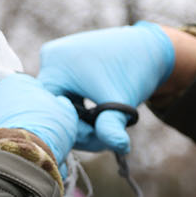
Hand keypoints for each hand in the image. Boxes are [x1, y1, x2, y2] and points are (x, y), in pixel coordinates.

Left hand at [0, 73, 79, 173]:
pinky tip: (1, 163)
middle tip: (33, 144)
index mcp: (17, 82)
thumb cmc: (45, 133)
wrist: (15, 158)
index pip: (30, 91)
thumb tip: (59, 104)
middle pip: (9, 108)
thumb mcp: (66, 116)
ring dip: (3, 137)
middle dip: (20, 122)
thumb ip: (61, 105)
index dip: (41, 110)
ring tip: (17, 157)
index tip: (47, 126)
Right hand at [34, 22, 175, 152]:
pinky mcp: (62, 62)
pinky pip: (63, 93)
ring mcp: (54, 58)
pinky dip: (78, 106)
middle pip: (54, 107)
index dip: (74, 131)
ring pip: (59, 102)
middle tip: (103, 138)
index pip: (52, 112)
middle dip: (78, 126)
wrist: (146, 48)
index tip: (99, 137)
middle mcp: (49, 58)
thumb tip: (120, 148)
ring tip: (103, 124)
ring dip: (79, 117)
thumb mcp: (121, 102)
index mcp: (56, 66)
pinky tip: (96, 113)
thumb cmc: (133, 72)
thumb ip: (112, 126)